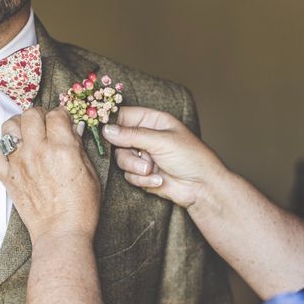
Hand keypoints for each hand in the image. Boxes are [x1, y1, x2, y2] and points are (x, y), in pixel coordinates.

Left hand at [0, 108, 100, 244]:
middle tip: (45, 123)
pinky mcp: (7, 177)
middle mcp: (38, 151)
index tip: (63, 121)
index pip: (57, 114)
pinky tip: (11, 151)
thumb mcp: (91, 172)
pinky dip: (0, 147)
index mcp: (62, 148)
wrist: (61, 232)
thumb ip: (78, 147)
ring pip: (8, 127)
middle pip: (30, 114)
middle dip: (39, 115)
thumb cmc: (81, 207)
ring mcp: (19, 163)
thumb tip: (73, 129)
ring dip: (18, 126)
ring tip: (26, 133)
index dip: (62, 115)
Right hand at [102, 107, 227, 208]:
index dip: (111, 123)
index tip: (103, 131)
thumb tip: (106, 130)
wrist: (201, 187)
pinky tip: (158, 181)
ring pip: (122, 160)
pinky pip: (129, 176)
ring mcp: (143, 156)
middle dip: (129, 154)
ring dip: (136, 168)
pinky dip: (142, 180)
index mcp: (152, 121)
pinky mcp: (142, 174)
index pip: (123, 116)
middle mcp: (145, 137)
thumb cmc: (190, 157)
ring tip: (153, 171)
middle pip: (117, 141)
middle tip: (142, 159)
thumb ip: (132, 135)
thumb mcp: (161, 141)